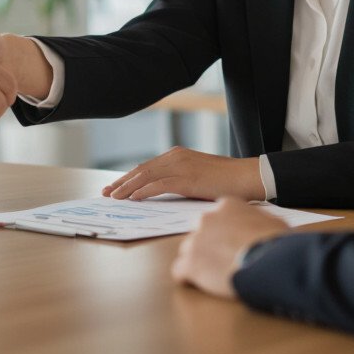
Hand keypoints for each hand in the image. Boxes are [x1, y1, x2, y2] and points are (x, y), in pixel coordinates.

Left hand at [102, 148, 264, 200]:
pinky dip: (143, 192)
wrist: (247, 176)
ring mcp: (180, 166)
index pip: (146, 167)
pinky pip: (158, 185)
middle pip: (141, 170)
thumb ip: (180, 180)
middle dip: (121, 182)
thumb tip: (164, 192)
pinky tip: (132, 199)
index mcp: (177, 155)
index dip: (128, 177)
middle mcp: (175, 157)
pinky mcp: (186, 178)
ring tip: (113, 197)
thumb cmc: (226, 181)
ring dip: (127, 188)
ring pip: (145, 176)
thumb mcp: (198, 177)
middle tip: (106, 192)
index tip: (114, 187)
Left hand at [171, 198, 286, 298]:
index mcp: (226, 206)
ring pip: (188, 252)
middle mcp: (206, 219)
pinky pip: (179, 271)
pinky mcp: (189, 264)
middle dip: (208, 246)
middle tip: (223, 261)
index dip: (223, 233)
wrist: (270, 262)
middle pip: (200, 233)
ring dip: (199, 263)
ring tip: (215, 276)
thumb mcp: (272, 222)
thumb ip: (256, 221)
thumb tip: (259, 227)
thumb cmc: (277, 243)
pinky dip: (188, 279)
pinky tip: (200, 285)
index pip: (217, 218)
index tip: (231, 244)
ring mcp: (195, 240)